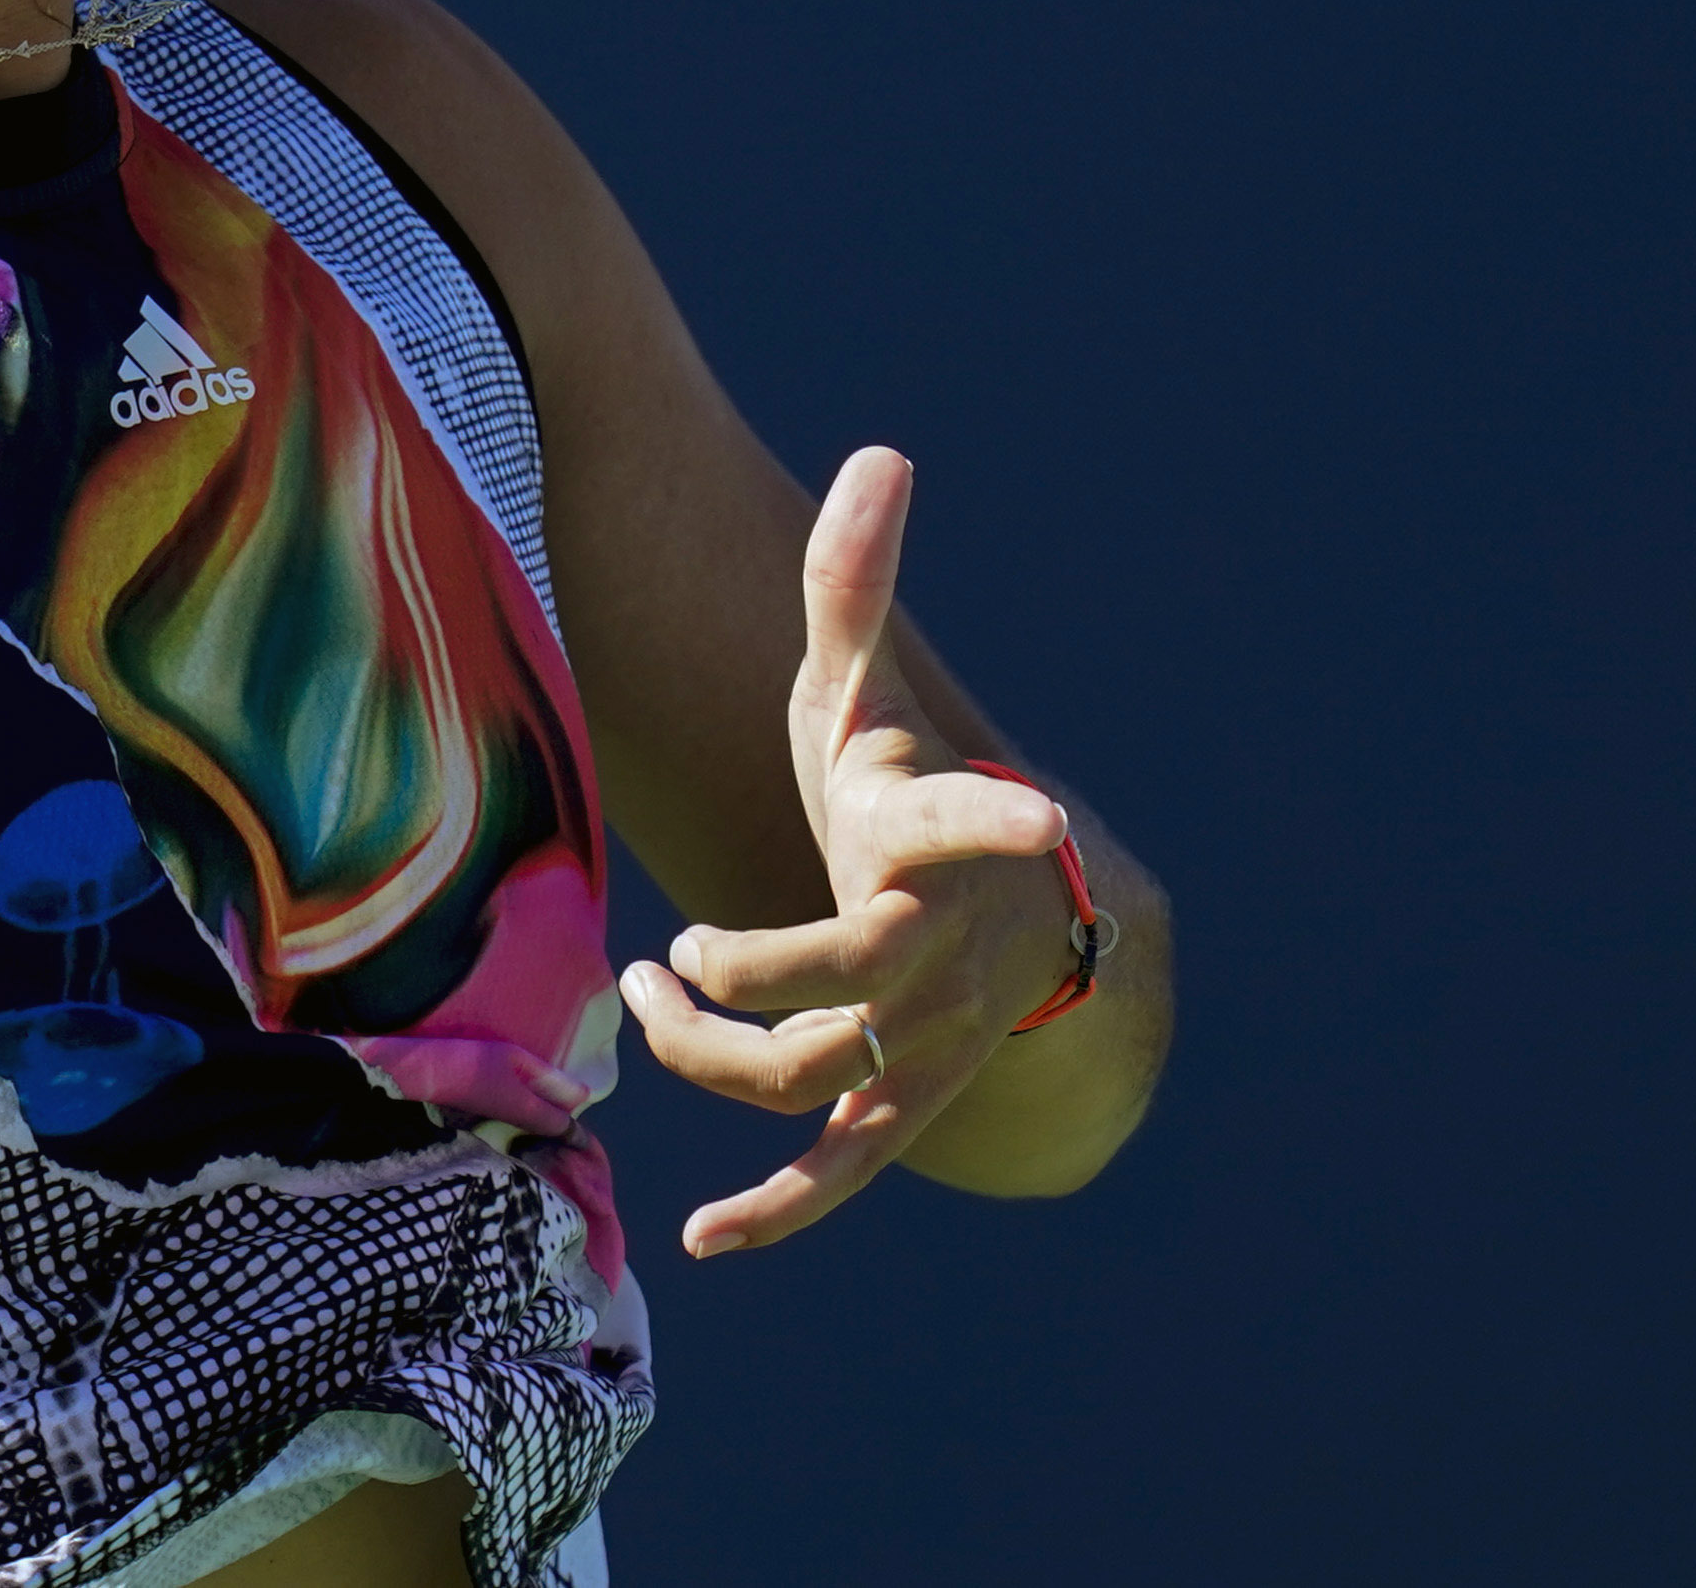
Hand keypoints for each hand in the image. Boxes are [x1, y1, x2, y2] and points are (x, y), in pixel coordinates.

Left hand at [620, 448, 1085, 1255]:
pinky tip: (705, 1242)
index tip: (1044, 812)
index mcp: (941, 837)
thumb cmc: (902, 785)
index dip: (1001, 818)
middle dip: (766, 969)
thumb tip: (880, 453)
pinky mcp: (902, 1103)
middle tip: (688, 954)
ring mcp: (929, 1038)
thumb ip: (857, 582)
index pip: (974, 824)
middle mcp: (946, 949)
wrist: (999, 917)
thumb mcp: (868, 688)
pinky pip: (843, 1172)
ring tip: (651, 992)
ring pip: (822, 1074)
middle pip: (857, 979)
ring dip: (718, 1057)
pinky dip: (780, 1213)